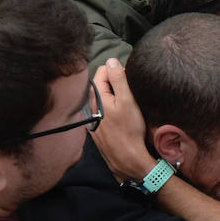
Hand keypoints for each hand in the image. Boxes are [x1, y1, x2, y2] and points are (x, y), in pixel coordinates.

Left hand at [90, 59, 155, 181]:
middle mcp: (90, 106)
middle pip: (101, 84)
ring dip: (112, 97)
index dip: (117, 71)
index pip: (102, 70)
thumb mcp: (127, 100)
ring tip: (126, 107)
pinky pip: (102, 112)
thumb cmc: (130, 130)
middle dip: (114, 84)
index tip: (128, 81)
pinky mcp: (96, 129)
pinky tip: (120, 119)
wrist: (127, 159)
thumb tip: (111, 60)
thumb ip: (118, 79)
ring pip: (101, 98)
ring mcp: (92, 119)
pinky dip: (110, 110)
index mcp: (96, 96)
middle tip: (129, 94)